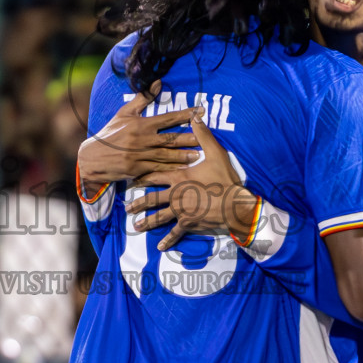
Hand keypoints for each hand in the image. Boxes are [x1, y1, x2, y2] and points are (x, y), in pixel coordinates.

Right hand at [76, 81, 200, 187]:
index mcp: (140, 124)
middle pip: (170, 138)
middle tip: (205, 137)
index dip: (185, 115)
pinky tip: (183, 170)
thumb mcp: (124, 113)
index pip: (167, 118)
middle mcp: (141, 139)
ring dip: (183, 156)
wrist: (93, 157)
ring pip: (166, 155)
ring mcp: (139, 155)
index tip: (200, 112)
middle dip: (189, 138)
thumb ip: (142, 98)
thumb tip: (158, 82)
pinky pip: (157, 169)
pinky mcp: (137, 169)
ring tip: (198, 156)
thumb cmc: (110, 133)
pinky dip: (170, 169)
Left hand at [124, 114, 255, 250]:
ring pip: (159, 217)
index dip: (142, 177)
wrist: (234, 204)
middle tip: (128, 207)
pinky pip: (176, 233)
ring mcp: (180, 211)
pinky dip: (168, 240)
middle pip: (152, 198)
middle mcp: (175, 195)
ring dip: (147, 222)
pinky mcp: (189, 224)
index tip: (131, 179)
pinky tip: (160, 246)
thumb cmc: (224, 179)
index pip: (155, 176)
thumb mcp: (215, 153)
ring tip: (136, 226)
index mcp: (178, 177)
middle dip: (138, 203)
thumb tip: (195, 116)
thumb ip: (203, 135)